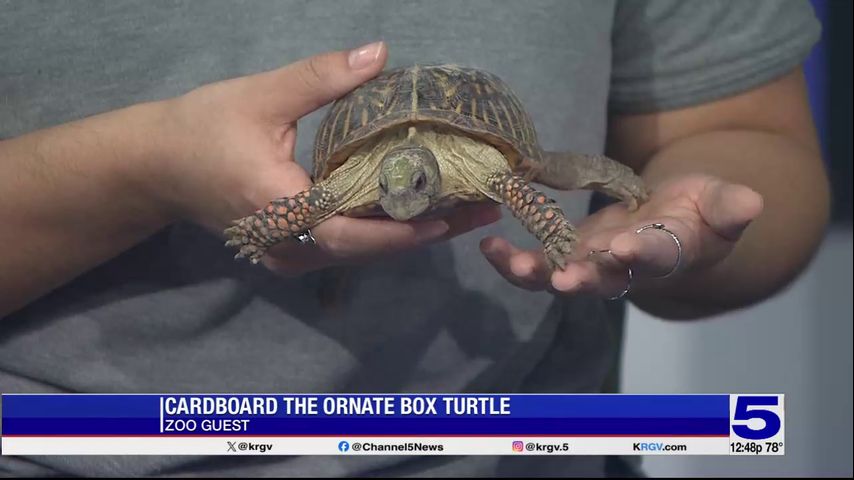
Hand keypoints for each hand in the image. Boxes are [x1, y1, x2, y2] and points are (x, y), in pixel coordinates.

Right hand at [145, 41, 500, 275]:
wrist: (156, 168)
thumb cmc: (202, 130)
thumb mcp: (261, 95)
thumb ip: (322, 77)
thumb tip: (381, 54)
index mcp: (282, 208)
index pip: (355, 232)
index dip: (406, 228)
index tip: (454, 214)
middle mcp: (288, 245)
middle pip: (368, 249)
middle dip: (426, 232)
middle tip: (480, 212)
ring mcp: (288, 255)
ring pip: (360, 254)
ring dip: (409, 235)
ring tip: (461, 214)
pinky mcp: (289, 251)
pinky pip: (345, 249)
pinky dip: (382, 234)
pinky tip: (417, 215)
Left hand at [479, 174, 763, 297]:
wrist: (671, 220)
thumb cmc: (700, 210)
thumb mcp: (720, 202)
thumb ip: (730, 206)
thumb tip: (755, 202)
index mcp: (669, 254)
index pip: (657, 256)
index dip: (641, 253)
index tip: (625, 246)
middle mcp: (627, 269)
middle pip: (604, 279)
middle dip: (583, 278)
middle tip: (563, 277)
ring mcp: (594, 265)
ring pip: (561, 278)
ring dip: (534, 273)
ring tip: (508, 258)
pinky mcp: (567, 255)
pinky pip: (537, 265)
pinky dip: (513, 260)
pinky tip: (489, 246)